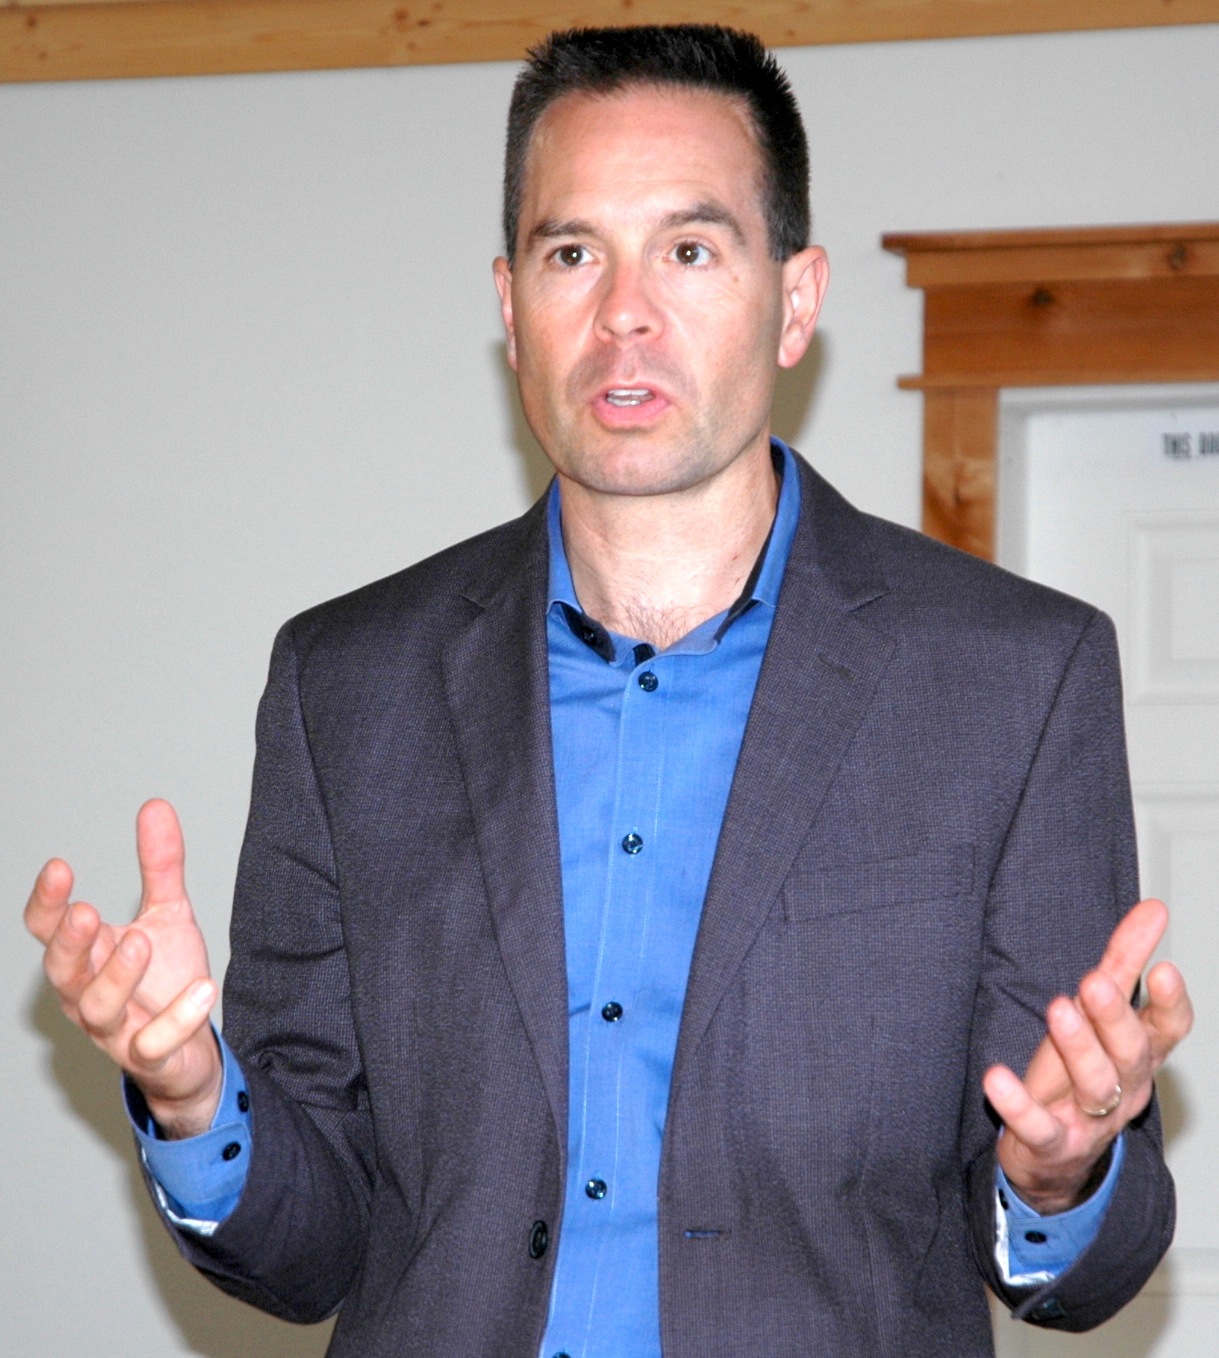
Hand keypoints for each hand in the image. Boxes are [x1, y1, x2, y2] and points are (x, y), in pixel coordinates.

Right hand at [24, 799, 221, 1138]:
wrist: (191, 1048)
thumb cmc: (165, 979)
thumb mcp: (168, 915)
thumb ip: (160, 867)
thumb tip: (156, 806)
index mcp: (89, 956)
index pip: (48, 930)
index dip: (47, 903)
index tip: (59, 867)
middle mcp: (91, 994)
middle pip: (62, 972)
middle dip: (68, 943)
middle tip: (85, 912)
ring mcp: (118, 1030)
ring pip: (98, 1009)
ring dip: (116, 976)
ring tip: (139, 941)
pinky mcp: (152, 1057)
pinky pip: (154, 1045)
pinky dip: (176, 1020)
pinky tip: (204, 989)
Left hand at [984, 897, 1192, 1212]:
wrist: (1056, 1158)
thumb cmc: (1080, 1074)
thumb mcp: (1103, 1015)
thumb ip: (1126, 961)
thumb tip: (1153, 908)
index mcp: (1138, 1054)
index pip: (1167, 1031)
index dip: (1170, 1004)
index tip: (1165, 969)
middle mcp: (1123, 1088)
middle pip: (1130, 1054)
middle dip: (1114, 1018)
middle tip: (1094, 982)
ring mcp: (1090, 1120)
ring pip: (1095, 1087)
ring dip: (1077, 1048)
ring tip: (1057, 1009)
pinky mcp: (1052, 1144)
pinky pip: (1038, 1127)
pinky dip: (1019, 1105)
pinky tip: (996, 1078)